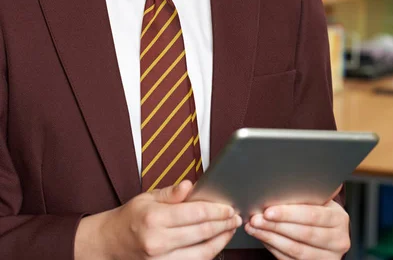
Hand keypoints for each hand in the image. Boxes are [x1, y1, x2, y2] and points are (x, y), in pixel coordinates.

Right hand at [74, 180, 241, 259]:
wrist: (111, 243)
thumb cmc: (131, 217)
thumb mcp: (148, 197)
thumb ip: (171, 193)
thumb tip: (190, 185)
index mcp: (154, 219)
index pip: (195, 214)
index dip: (217, 211)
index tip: (229, 207)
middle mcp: (158, 242)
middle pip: (201, 234)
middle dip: (223, 225)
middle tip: (236, 218)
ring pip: (201, 254)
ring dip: (220, 242)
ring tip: (229, 230)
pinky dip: (207, 255)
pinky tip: (214, 244)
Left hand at [244, 196, 349, 259]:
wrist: (332, 233)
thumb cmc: (321, 211)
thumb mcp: (321, 201)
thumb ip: (307, 194)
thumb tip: (279, 185)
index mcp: (338, 218)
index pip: (311, 215)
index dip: (288, 214)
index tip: (268, 211)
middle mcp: (338, 240)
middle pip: (303, 234)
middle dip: (276, 226)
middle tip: (256, 219)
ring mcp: (328, 256)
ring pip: (296, 250)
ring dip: (271, 238)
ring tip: (254, 228)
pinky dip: (274, 249)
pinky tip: (263, 238)